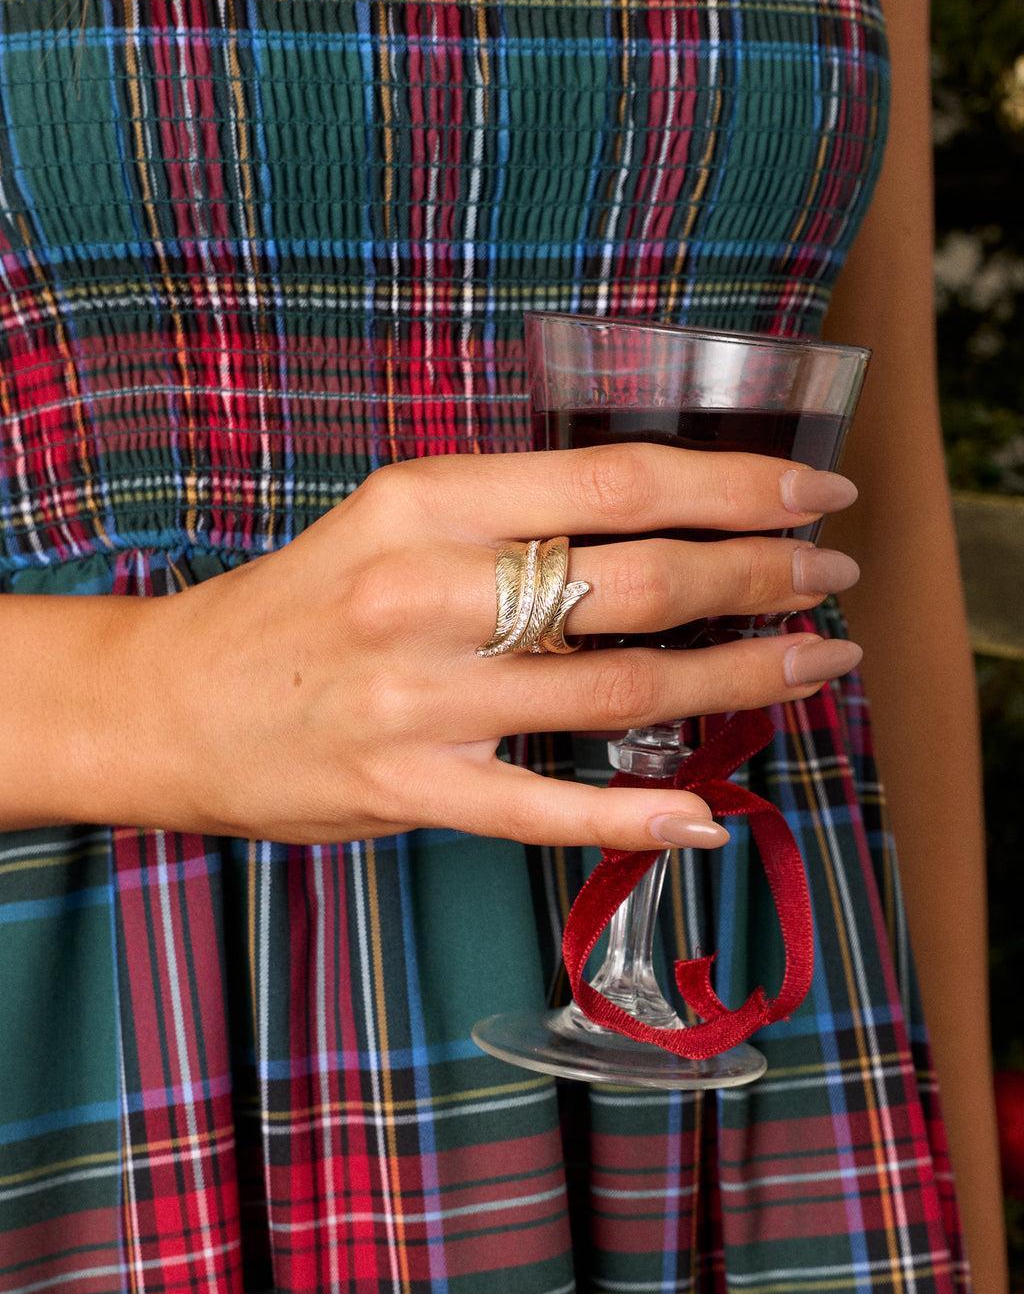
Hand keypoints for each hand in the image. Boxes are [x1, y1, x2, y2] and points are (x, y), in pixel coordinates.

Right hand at [127, 444, 860, 845]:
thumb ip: (508, 517)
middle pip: (638, 580)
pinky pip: (546, 807)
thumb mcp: (393, 521)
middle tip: (831, 580)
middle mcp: (426, 590)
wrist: (169, 703)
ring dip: (738, 680)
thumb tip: (655, 525)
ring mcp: (418, 698)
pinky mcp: (406, 789)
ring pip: (619, 687)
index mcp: (426, 502)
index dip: (734, 488)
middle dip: (761, 576)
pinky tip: (707, 814)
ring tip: (811, 666)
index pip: (614, 480)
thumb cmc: (298, 608)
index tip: (812, 493)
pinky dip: (638, 814)